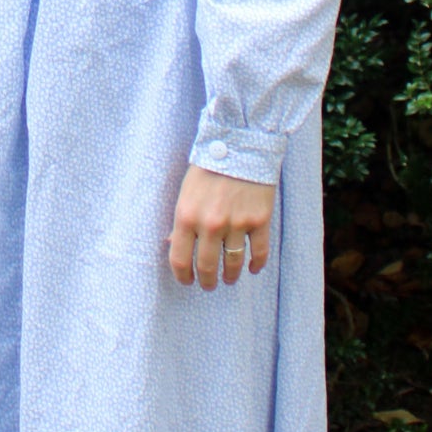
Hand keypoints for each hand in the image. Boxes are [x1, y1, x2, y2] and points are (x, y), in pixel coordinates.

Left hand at [168, 165, 272, 288]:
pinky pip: (258, 252)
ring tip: (229, 279)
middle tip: (209, 285)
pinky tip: (252, 268)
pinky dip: (256, 264)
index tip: (187, 281)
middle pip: (207, 266)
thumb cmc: (208, 168)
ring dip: (230, 276)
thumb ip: (181, 221)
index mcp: (186, 216)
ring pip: (233, 263)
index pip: (180, 259)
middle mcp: (210, 224)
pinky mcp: (259, 220)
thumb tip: (172, 244)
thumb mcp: (186, 192)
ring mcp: (237, 224)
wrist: (240, 146)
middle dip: (207, 281)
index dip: (182, 276)